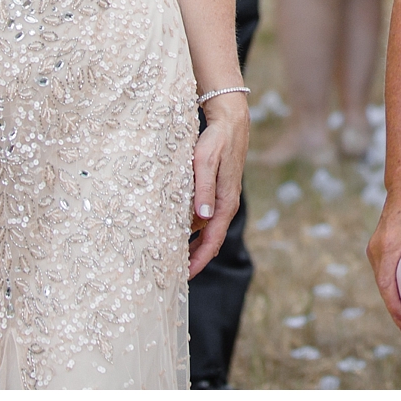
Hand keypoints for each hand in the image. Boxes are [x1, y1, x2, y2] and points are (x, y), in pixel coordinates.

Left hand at [188, 93, 248, 275]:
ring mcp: (222, 200)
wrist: (230, 123)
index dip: (198, 261)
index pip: (212, 241)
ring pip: (207, 231)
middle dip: (194, 259)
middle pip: (210, 241)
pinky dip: (194, 230)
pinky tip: (179, 231)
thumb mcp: (205, 163)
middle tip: (171, 275)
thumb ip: (204, 190)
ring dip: (192, 245)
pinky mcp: (217, 193)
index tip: (183, 277)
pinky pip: (205, 219)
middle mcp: (225, 205)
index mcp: (225, 203)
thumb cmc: (216, 141)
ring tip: (170, 258)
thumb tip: (203, 218)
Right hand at [369, 190, 400, 334]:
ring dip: (394, 298)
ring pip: (383, 281)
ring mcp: (374, 250)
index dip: (396, 310)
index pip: (388, 288)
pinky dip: (393, 286)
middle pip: (384, 288)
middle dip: (396, 309)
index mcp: (387, 250)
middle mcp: (376, 252)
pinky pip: (384, 273)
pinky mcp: (378, 248)